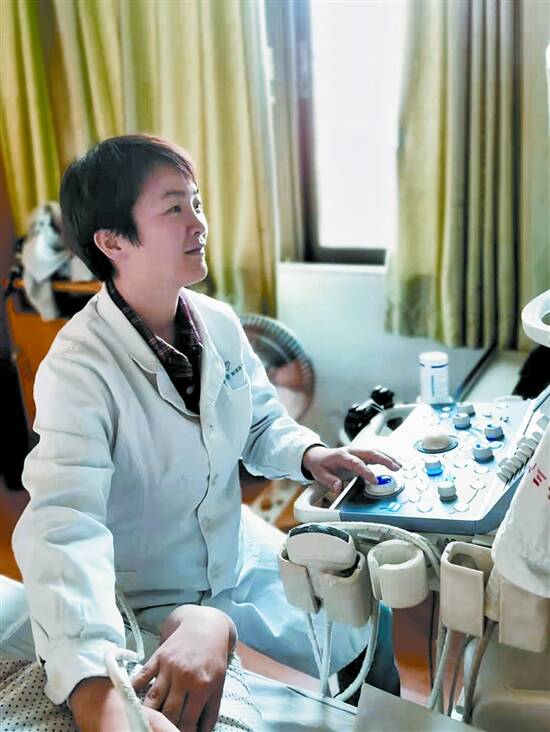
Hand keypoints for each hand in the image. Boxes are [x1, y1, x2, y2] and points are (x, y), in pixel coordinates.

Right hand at [131, 605, 233, 731]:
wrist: (205, 627)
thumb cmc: (213, 658)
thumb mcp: (219, 684)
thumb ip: (211, 711)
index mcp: (202, 685)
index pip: (187, 720)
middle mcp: (184, 676)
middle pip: (168, 712)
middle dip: (164, 726)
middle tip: (160, 730)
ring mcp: (169, 666)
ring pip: (152, 698)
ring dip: (147, 713)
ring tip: (144, 723)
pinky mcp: (158, 657)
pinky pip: (142, 675)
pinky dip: (133, 688)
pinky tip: (128, 701)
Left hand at [302, 445, 400, 492]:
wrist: (318, 455)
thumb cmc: (320, 464)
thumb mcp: (320, 474)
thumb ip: (329, 481)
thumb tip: (338, 487)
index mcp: (341, 456)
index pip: (356, 462)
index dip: (366, 471)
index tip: (374, 481)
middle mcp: (351, 451)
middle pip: (370, 453)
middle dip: (384, 460)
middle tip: (395, 468)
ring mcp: (357, 451)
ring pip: (375, 452)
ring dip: (388, 458)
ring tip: (399, 466)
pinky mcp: (362, 454)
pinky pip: (375, 454)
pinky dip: (386, 457)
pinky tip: (394, 463)